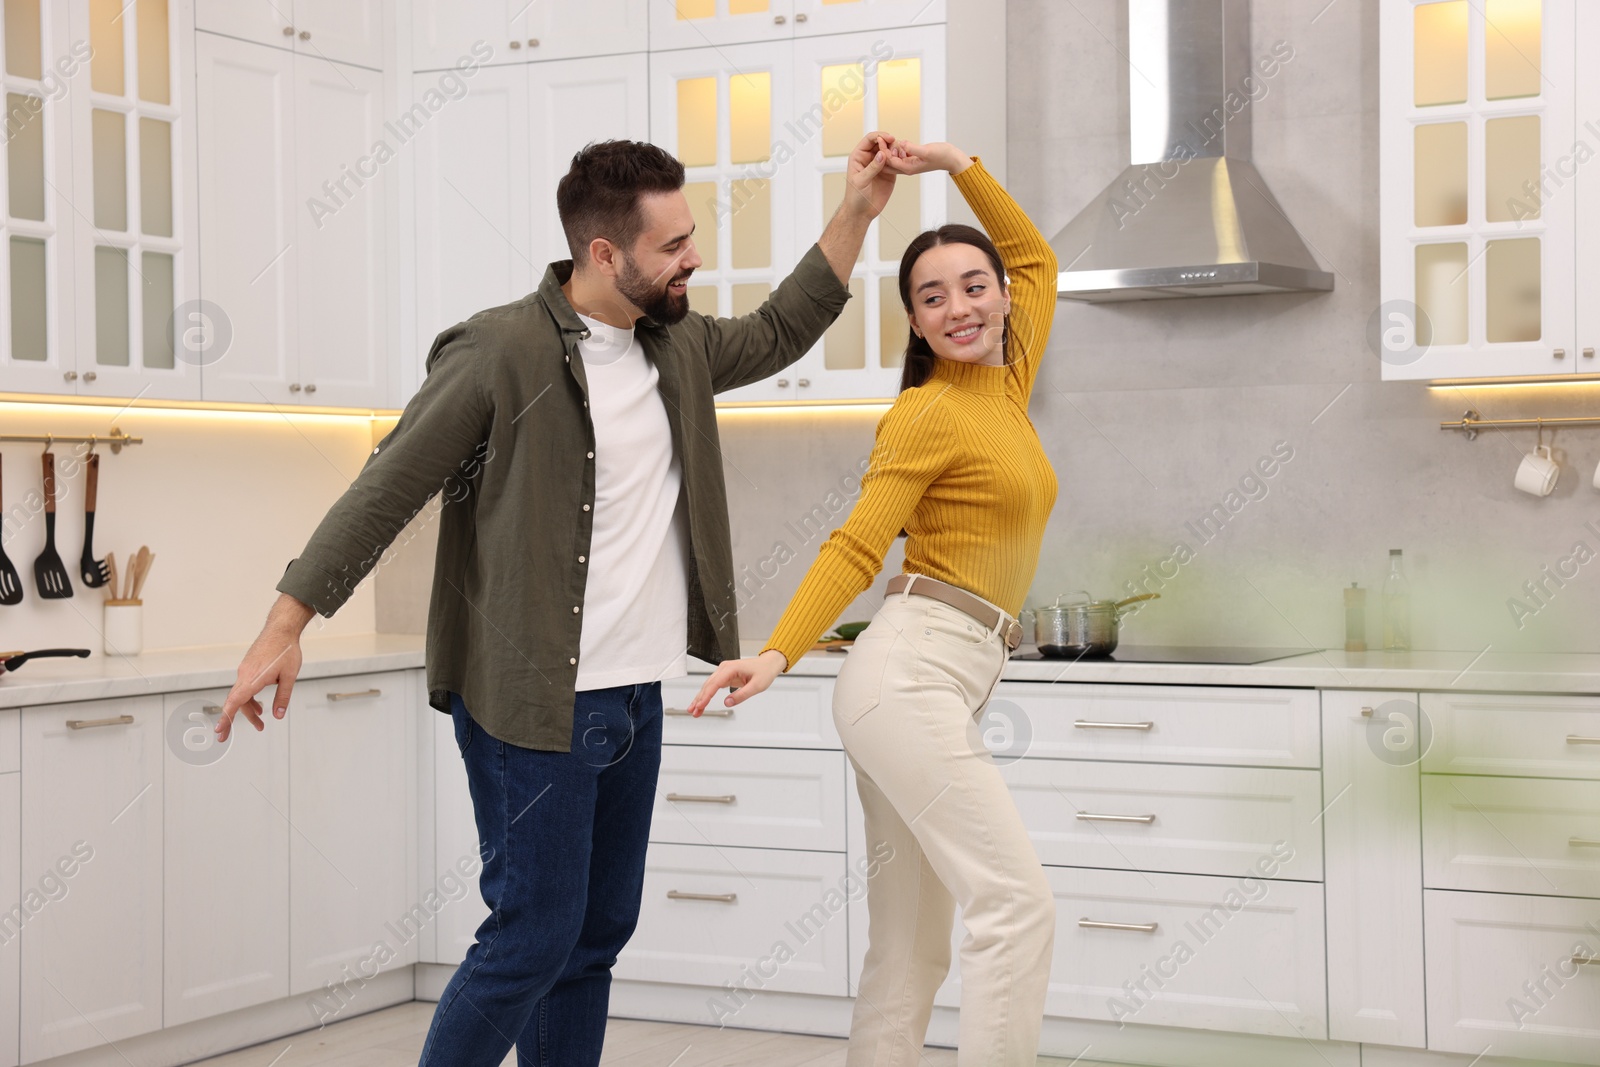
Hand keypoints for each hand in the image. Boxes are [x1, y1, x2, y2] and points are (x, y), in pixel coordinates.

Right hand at [216, 594, 311, 741]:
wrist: (281, 629)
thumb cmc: (286, 650)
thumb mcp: (290, 676)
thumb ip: (283, 697)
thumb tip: (278, 715)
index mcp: (252, 678)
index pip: (235, 702)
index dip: (226, 717)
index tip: (219, 731)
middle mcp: (244, 675)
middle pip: (236, 702)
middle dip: (233, 720)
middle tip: (227, 737)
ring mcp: (245, 671)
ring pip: (242, 695)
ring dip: (249, 709)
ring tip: (261, 721)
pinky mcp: (248, 667)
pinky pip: (245, 687)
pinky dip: (250, 698)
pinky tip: (260, 706)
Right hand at [685, 649, 787, 715]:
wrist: (768, 664)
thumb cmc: (764, 672)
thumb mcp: (757, 686)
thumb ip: (742, 695)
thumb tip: (727, 703)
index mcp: (731, 668)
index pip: (714, 683)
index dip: (706, 696)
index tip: (700, 705)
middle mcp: (724, 668)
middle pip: (708, 685)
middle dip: (699, 699)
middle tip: (693, 711)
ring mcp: (723, 672)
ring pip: (708, 686)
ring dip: (700, 698)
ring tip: (694, 711)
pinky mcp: (724, 676)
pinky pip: (713, 687)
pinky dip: (706, 696)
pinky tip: (701, 704)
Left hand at [840, 131, 897, 219]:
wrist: (861, 212)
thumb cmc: (855, 197)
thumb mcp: (861, 181)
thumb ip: (872, 168)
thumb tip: (882, 154)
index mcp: (858, 156)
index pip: (869, 140)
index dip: (879, 136)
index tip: (890, 138)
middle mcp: (869, 158)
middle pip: (881, 143)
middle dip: (890, 143)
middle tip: (897, 148)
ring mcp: (879, 164)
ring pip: (890, 151)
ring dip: (896, 151)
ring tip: (901, 156)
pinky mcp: (889, 172)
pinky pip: (895, 162)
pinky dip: (900, 160)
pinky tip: (904, 161)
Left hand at [884, 140, 972, 176]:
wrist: (952, 158)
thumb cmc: (942, 156)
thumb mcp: (926, 151)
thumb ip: (912, 148)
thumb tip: (901, 143)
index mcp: (908, 168)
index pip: (890, 160)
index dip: (883, 150)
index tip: (879, 138)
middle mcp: (907, 167)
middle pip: (889, 161)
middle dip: (883, 151)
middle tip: (880, 138)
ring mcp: (910, 163)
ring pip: (894, 158)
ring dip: (890, 149)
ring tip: (887, 138)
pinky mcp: (914, 159)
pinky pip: (901, 154)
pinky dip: (898, 148)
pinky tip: (896, 141)